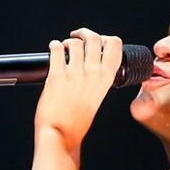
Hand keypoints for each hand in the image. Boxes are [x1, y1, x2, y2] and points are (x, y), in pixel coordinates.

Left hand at [33, 27, 123, 148]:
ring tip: (64, 48)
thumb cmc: (77, 121)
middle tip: (78, 37)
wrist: (61, 136)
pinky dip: (54, 46)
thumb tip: (90, 63)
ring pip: (75, 43)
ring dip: (68, 42)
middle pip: (95, 38)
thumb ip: (97, 80)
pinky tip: (54, 48)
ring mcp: (75, 74)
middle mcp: (93, 74)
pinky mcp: (56, 76)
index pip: (115, 46)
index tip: (99, 40)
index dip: (106, 38)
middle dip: (85, 34)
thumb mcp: (96, 97)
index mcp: (106, 79)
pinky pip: (57, 49)